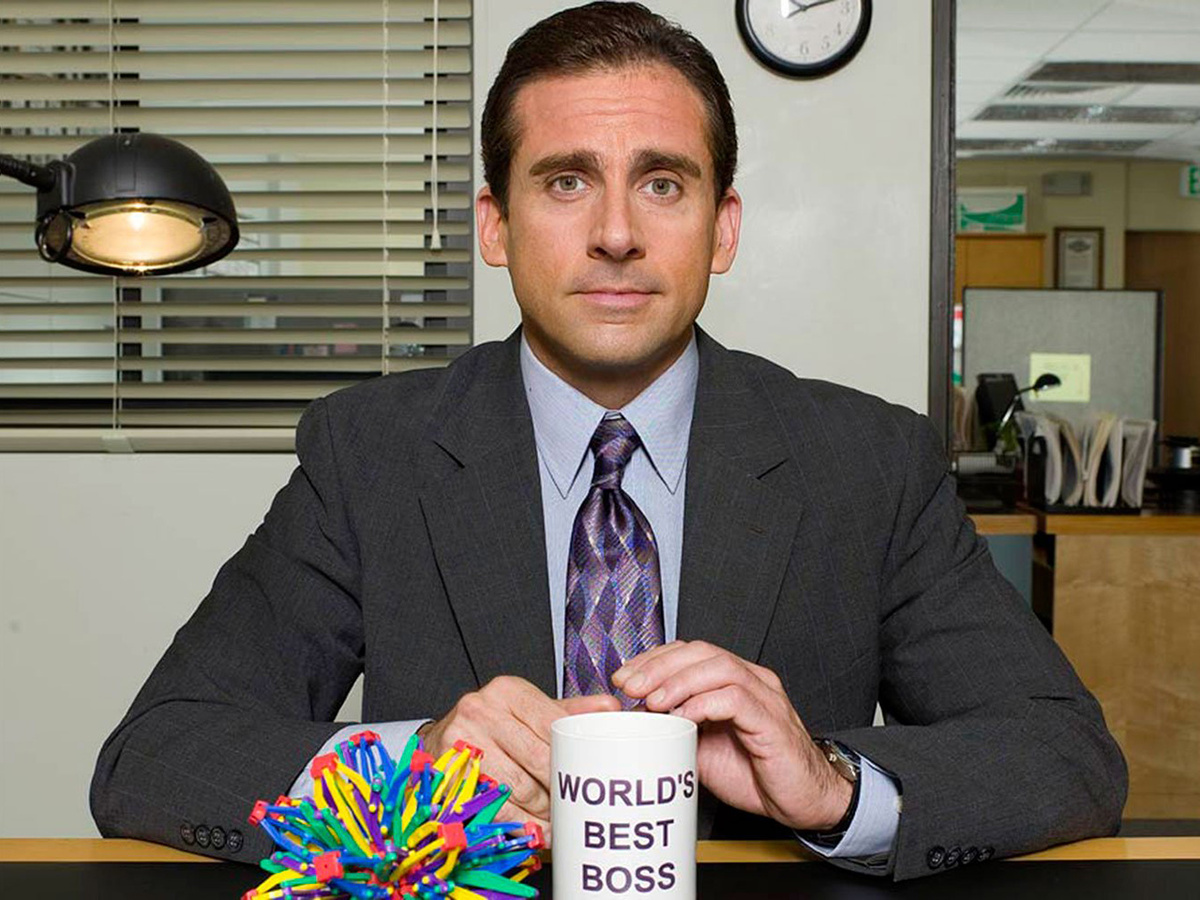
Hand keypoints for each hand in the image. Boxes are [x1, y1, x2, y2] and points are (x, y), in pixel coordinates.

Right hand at [418, 676, 619, 837]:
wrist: (441, 738)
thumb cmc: (493, 724)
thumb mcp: (527, 710)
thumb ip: (568, 711)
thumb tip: (611, 708)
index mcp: (508, 691)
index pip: (552, 724)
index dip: (572, 755)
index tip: (586, 776)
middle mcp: (482, 709)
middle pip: (538, 757)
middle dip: (560, 787)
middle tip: (575, 805)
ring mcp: (463, 740)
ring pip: (519, 786)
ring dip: (543, 811)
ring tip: (558, 820)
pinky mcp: (452, 771)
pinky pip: (496, 805)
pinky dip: (520, 823)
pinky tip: (535, 830)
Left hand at [611, 641, 852, 831]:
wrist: (801, 802)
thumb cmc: (754, 773)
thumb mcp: (701, 747)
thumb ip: (674, 727)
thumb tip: (634, 720)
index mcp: (731, 680)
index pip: (688, 652)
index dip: (653, 659)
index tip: (623, 677)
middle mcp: (750, 680)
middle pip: (700, 651)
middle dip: (659, 665)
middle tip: (630, 686)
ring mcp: (764, 696)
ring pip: (718, 666)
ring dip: (679, 680)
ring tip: (653, 701)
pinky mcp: (773, 721)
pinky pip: (737, 698)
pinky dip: (705, 703)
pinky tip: (683, 716)